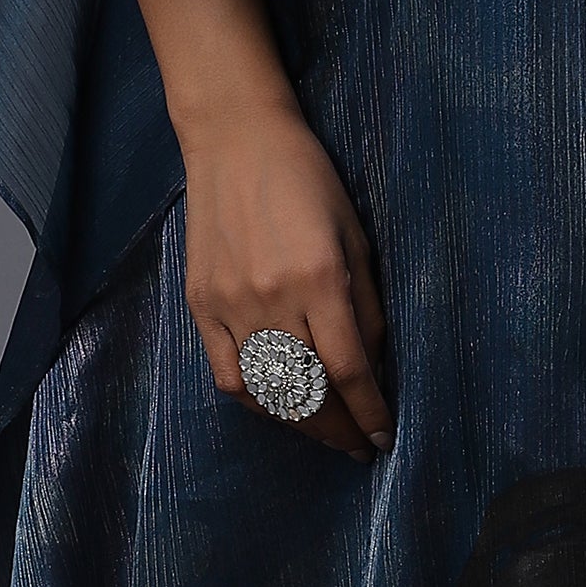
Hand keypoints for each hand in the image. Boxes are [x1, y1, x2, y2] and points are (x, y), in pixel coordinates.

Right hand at [176, 90, 393, 461]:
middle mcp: (273, 299)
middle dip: (339, 429)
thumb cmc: (308, 181)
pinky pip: (227, 374)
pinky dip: (256, 401)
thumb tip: (371, 366)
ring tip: (324, 431)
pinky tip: (278, 406)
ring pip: (267, 392)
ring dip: (300, 423)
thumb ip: (366, 306)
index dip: (370, 412)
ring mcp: (231, 304)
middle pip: (308, 391)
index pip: (349, 370)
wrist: (237, 141)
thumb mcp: (356, 237)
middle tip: (357, 445)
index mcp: (320, 278)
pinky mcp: (202, 304)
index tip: (383, 438)